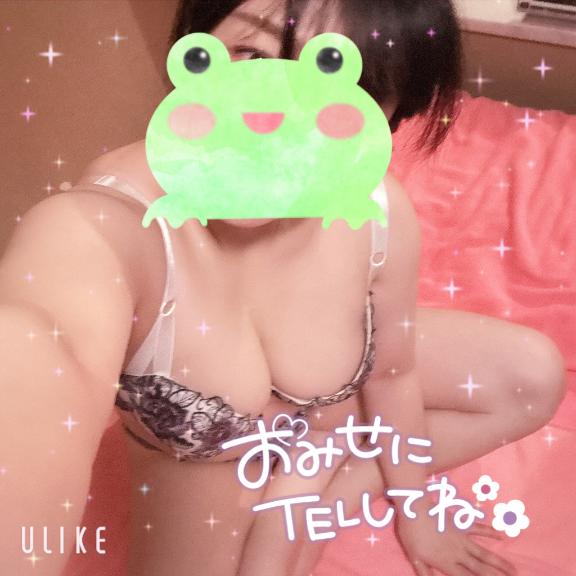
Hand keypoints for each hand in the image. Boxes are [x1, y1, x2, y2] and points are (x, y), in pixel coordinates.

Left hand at [394, 508, 517, 575]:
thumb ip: (425, 574)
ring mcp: (462, 538)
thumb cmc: (412, 534)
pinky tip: (501, 535)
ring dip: (500, 563)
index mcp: (447, 563)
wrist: (415, 508)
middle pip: (482, 570)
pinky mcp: (461, 524)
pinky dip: (490, 531)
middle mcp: (459, 553)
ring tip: (514, 570)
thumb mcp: (415, 558)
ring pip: (485, 554)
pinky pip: (478, 529)